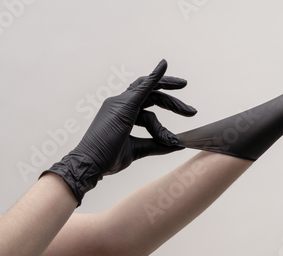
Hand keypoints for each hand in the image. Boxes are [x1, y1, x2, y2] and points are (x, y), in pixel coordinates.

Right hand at [43, 59, 196, 204]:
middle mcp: (120, 103)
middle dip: (173, 102)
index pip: (147, 101)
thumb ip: (157, 144)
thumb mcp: (138, 150)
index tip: (185, 108)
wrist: (90, 164)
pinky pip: (142, 87)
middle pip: (152, 95)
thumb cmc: (108, 158)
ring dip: (173, 102)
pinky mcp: (123, 106)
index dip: (166, 101)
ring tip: (190, 113)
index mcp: (122, 112)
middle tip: (192, 112)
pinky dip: (154, 77)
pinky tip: (164, 65)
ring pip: (152, 95)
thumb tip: (178, 144)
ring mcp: (120, 103)